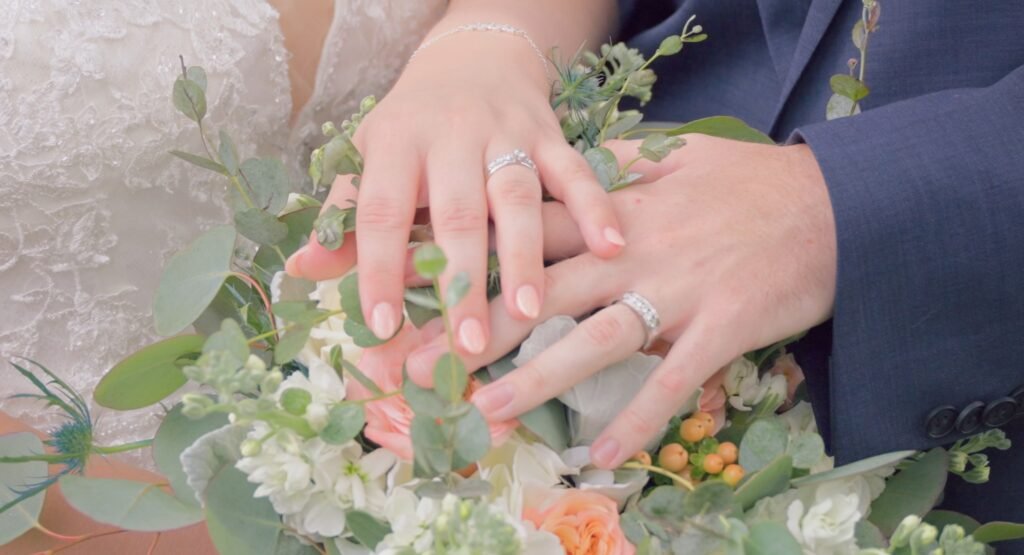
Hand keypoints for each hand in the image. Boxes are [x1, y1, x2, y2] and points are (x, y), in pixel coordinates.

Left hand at [285, 31, 623, 355]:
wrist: (475, 57)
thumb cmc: (415, 124)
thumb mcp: (371, 155)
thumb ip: (345, 214)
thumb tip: (301, 270)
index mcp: (396, 141)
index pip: (382, 209)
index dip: (378, 267)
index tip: (379, 326)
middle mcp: (451, 134)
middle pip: (457, 211)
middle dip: (463, 280)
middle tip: (467, 345)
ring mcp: (506, 132)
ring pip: (518, 195)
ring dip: (525, 254)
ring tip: (531, 311)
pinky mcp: (550, 134)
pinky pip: (577, 170)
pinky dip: (594, 207)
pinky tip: (610, 247)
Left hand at [406, 134, 836, 467]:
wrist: (837, 205)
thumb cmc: (753, 185)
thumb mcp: (680, 159)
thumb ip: (622, 168)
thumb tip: (580, 167)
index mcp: (615, 215)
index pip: (523, 237)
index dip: (463, 260)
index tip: (407, 285)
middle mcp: (632, 253)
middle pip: (539, 294)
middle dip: (474, 332)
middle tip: (414, 370)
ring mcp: (676, 291)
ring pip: (592, 340)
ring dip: (538, 381)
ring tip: (486, 415)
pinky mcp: (720, 327)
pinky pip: (671, 381)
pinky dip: (637, 418)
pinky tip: (601, 455)